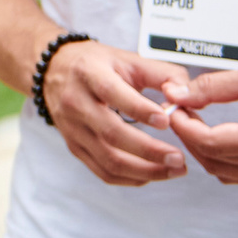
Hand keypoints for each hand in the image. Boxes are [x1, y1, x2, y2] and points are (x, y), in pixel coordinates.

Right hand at [39, 37, 187, 185]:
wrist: (54, 72)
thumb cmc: (95, 65)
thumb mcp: (126, 59)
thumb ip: (160, 73)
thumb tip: (183, 94)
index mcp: (88, 74)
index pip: (112, 93)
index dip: (139, 109)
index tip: (166, 120)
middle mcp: (76, 102)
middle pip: (111, 133)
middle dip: (149, 150)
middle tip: (178, 158)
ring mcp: (73, 129)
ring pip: (108, 159)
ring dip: (145, 171)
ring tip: (173, 170)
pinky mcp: (75, 147)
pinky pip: (103, 171)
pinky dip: (130, 178)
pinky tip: (151, 175)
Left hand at [162, 57, 237, 184]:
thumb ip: (212, 87)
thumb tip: (177, 94)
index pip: (210, 143)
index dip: (184, 125)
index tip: (173, 107)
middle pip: (212, 160)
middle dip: (188, 135)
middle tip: (179, 109)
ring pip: (221, 170)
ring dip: (202, 148)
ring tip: (194, 119)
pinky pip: (237, 173)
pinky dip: (219, 157)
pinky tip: (214, 134)